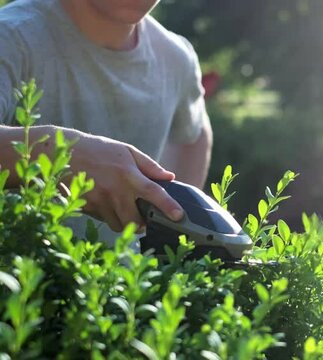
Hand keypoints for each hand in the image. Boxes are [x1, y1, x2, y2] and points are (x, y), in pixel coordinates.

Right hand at [68, 132, 183, 231]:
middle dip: (142, 223)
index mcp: (128, 174)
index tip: (179, 216)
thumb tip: (170, 177)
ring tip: (122, 208)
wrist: (61, 152)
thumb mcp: (126, 150)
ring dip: (125, 222)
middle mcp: (114, 190)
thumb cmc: (98, 149)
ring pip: (118, 225)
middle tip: (144, 218)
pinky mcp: (86, 208)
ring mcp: (98, 201)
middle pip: (135, 220)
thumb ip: (149, 165)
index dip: (168, 206)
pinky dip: (108, 217)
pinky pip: (102, 220)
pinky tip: (105, 203)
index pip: (153, 193)